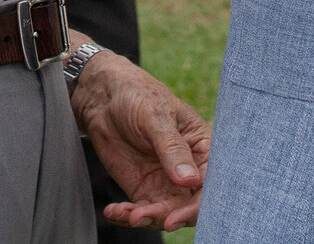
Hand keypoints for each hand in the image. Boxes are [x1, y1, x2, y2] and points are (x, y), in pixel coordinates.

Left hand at [71, 51, 208, 230]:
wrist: (104, 97)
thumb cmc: (139, 96)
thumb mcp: (156, 117)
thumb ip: (172, 147)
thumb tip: (190, 181)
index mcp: (202, 148)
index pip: (209, 184)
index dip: (196, 206)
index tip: (174, 217)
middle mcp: (189, 170)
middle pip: (189, 206)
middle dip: (169, 217)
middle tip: (144, 217)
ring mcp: (167, 182)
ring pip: (166, 213)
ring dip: (147, 219)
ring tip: (127, 214)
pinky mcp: (144, 189)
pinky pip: (142, 211)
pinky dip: (128, 216)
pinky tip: (113, 211)